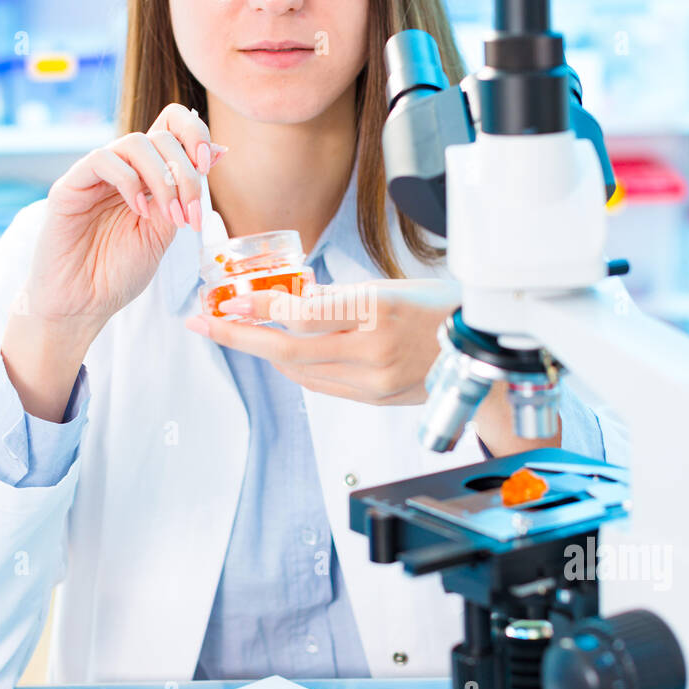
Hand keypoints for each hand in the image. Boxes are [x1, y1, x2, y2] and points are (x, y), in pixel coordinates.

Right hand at [15, 103, 224, 344]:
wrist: (82, 304)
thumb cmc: (118, 272)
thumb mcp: (164, 232)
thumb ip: (183, 195)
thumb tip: (216, 153)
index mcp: (145, 176)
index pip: (169, 126)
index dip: (194, 133)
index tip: (209, 165)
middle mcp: (121, 169)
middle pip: (159, 136)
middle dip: (185, 173)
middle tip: (191, 212)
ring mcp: (94, 176)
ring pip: (134, 142)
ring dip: (163, 178)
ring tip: (170, 216)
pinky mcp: (69, 186)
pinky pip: (102, 159)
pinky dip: (129, 181)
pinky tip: (138, 211)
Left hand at [185, 280, 457, 404]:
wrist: (482, 354)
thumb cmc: (441, 309)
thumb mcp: (390, 288)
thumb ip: (338, 297)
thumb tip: (290, 297)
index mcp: (377, 313)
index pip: (302, 315)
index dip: (259, 308)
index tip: (227, 301)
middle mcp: (373, 353)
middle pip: (289, 352)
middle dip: (240, 337)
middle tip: (206, 324)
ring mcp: (374, 383)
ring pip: (301, 372)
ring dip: (265, 353)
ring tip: (237, 332)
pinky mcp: (376, 400)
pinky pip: (322, 385)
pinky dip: (296, 369)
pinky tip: (280, 354)